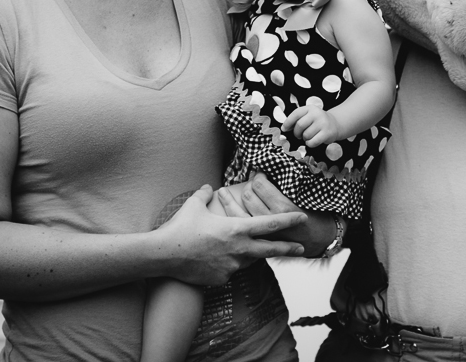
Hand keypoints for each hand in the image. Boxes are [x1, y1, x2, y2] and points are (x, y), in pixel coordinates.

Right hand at [160, 184, 306, 285]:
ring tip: (249, 249)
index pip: (269, 224)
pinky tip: (218, 260)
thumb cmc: (180, 227)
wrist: (164, 255)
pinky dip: (230, 264)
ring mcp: (231, 266)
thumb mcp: (193, 205)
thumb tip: (206, 187)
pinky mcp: (221, 279)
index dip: (288, 220)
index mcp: (236, 229)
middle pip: (270, 249)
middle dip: (288, 248)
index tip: (302, 218)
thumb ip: (204, 194)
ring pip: (249, 260)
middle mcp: (239, 249)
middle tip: (301, 248)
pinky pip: (231, 270)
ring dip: (252, 254)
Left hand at [231, 173, 342, 257]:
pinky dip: (231, 216)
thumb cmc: (316, 216)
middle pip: (248, 195)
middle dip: (248, 185)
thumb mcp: (306, 197)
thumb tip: (270, 170)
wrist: (321, 241)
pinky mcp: (258, 241)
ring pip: (237, 212)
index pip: (260, 184)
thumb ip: (287, 185)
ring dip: (229, 200)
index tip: (261, 173)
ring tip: (224, 193)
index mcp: (283, 207)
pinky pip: (239, 227)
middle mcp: (270, 220)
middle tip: (252, 182)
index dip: (259, 175)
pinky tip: (225, 209)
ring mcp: (262, 233)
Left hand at [282, 106, 342, 146]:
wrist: (335, 124)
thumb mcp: (308, 115)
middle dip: (296, 133)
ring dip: (304, 138)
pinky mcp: (327, 133)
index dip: (288, 122)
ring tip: (309, 136)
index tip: (284, 128)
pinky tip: (313, 140)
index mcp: (310, 108)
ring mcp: (323, 123)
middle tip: (299, 135)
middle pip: (300, 125)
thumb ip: (297, 119)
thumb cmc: (317, 121)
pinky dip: (310, 143)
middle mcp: (316, 114)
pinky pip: (312, 142)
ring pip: (306, 135)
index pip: (296, 114)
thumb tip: (284, 128)